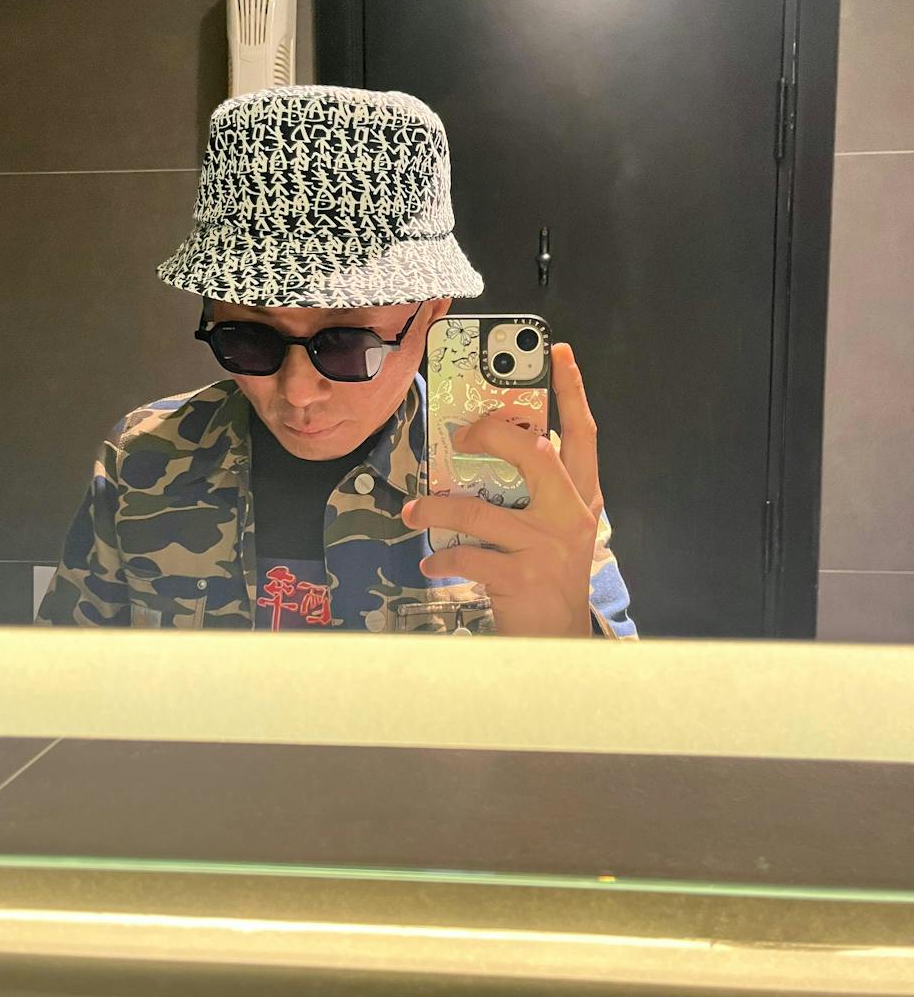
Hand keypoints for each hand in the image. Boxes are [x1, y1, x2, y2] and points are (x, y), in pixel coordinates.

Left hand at [401, 342, 602, 636]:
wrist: (558, 643)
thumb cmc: (548, 577)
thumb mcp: (555, 529)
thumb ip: (535, 491)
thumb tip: (486, 447)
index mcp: (581, 498)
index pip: (584, 434)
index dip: (572, 392)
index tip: (558, 352)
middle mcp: (571, 517)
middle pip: (534, 456)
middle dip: (493, 435)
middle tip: (461, 432)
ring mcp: (547, 549)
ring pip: (480, 510)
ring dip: (436, 508)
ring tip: (413, 509)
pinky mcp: (521, 579)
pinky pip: (467, 555)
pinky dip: (442, 557)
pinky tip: (430, 561)